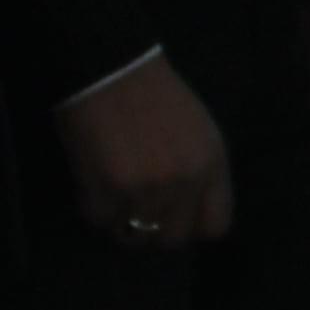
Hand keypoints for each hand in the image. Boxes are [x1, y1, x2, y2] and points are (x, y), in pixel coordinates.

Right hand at [56, 51, 233, 248]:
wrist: (111, 70)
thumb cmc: (155, 95)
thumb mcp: (198, 131)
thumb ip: (201, 174)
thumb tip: (189, 213)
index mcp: (212, 165)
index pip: (216, 226)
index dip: (192, 226)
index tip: (175, 218)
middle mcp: (185, 182)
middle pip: (173, 239)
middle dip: (154, 230)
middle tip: (137, 210)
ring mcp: (146, 190)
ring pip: (134, 234)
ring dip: (121, 219)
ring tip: (114, 193)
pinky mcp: (107, 191)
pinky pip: (100, 220)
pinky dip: (94, 206)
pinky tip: (94, 179)